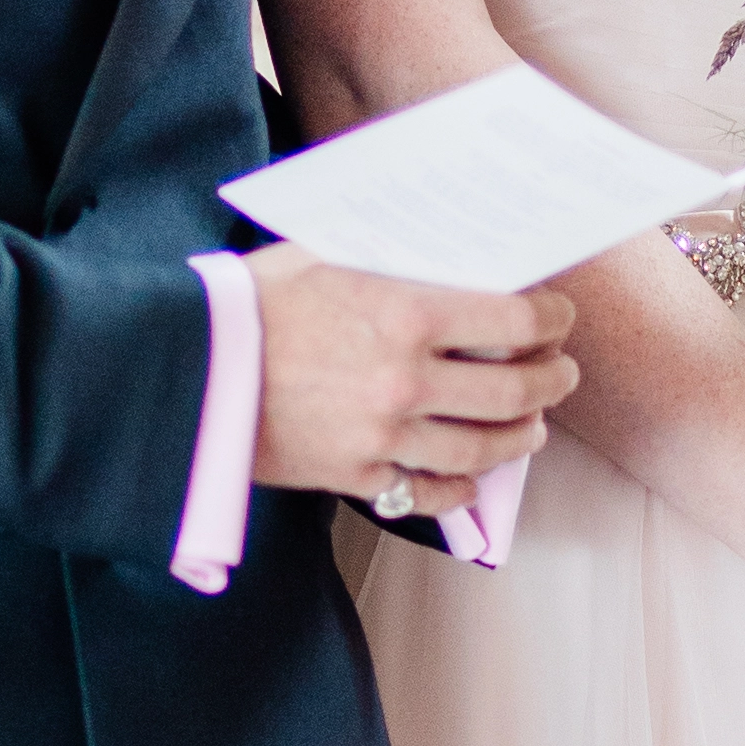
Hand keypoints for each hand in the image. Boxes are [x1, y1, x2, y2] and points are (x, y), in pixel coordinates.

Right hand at [248, 246, 577, 517]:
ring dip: (518, 438)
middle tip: (561, 376)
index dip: (551, 320)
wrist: (184, 368)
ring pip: (480, 448)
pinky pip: (425, 492)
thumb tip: (445, 253)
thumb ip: (390, 259)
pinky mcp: (354, 474)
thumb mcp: (324, 254)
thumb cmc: (250, 301)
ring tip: (532, 429)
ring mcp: (383, 434)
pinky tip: (472, 480)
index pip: (515, 320)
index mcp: (406, 314)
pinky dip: (459, 490)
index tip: (559, 320)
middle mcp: (406, 379)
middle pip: (513, 390)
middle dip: (550, 382)